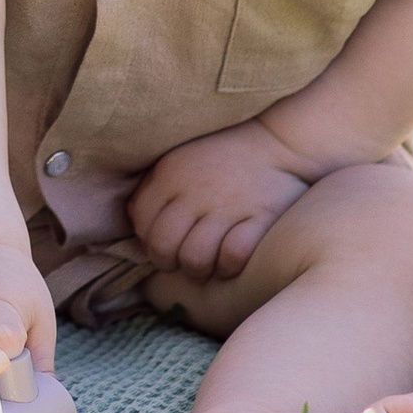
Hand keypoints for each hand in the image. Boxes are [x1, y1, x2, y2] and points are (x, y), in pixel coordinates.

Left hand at [127, 123, 319, 282]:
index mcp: (172, 174)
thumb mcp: (178, 161)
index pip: (143, 223)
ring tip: (206, 264)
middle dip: (169, 263)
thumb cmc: (221, 158)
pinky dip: (229, 267)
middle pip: (164, 247)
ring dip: (198, 270)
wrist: (277, 142)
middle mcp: (196, 190)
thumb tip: (135, 224)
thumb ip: (152, 189)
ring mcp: (229, 205)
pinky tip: (231, 260)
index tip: (165, 243)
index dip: (149, 242)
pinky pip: (233, 257)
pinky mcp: (261, 217)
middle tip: (182, 261)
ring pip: (195, 258)